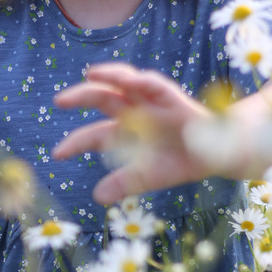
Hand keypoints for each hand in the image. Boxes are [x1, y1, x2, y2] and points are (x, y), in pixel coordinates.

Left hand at [52, 63, 209, 204]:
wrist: (214, 157)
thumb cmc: (180, 162)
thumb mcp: (147, 177)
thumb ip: (124, 184)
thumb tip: (97, 197)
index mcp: (125, 131)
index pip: (94, 134)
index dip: (75, 142)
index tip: (57, 155)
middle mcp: (134, 112)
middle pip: (102, 98)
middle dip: (80, 96)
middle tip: (59, 101)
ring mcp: (152, 102)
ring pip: (125, 81)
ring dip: (109, 75)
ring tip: (91, 74)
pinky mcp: (173, 98)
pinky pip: (155, 85)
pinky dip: (142, 81)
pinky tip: (129, 81)